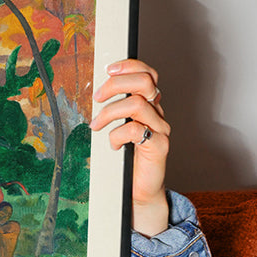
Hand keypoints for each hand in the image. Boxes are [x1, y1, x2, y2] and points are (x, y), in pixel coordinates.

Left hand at [91, 59, 169, 236]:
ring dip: (109, 112)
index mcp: (149, 104)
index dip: (129, 66)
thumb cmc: (127, 158)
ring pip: (136, 104)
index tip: (108, 70)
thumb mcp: (118, 127)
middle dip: (116, 85)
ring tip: (96, 125)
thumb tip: (97, 92)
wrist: (139, 189)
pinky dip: (117, 135)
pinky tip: (113, 145)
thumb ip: (115, 109)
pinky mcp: (158, 146)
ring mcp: (161, 129)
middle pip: (144, 82)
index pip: (147, 74)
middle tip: (97, 98)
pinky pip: (135, 130)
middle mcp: (157, 113)